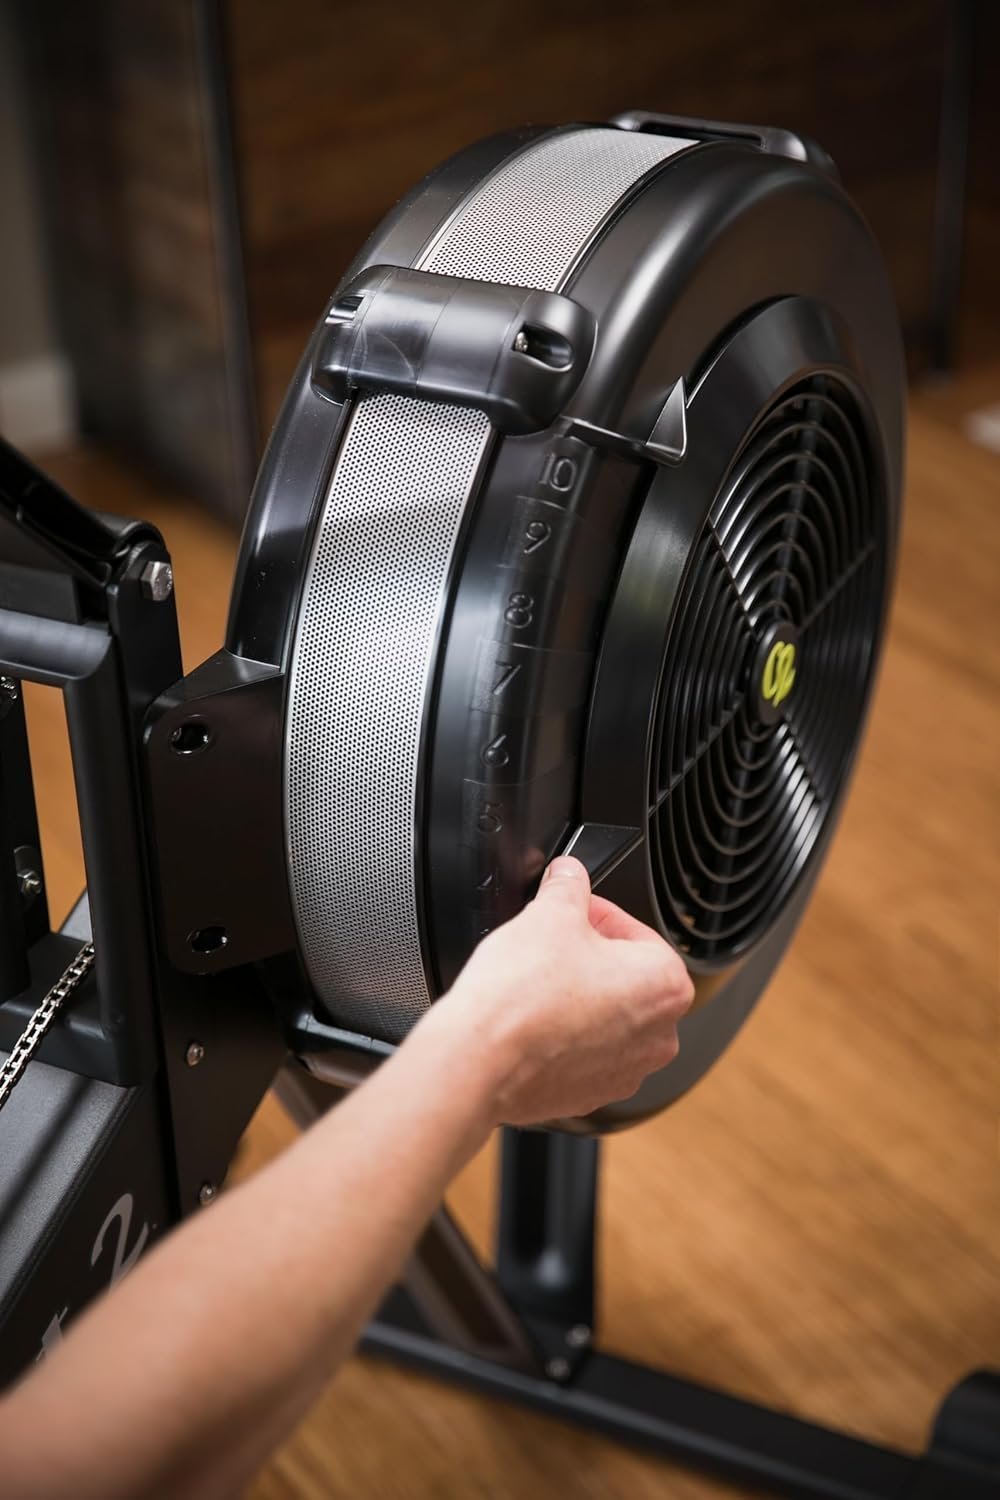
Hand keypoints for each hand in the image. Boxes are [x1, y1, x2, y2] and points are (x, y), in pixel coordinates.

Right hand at [427, 856, 693, 1125]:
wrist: (481, 1060)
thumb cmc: (522, 997)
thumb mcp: (548, 914)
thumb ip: (568, 884)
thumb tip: (569, 874)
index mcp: (665, 985)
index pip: (636, 932)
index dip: (596, 915)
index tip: (570, 912)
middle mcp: (658, 1035)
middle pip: (626, 976)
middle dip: (589, 956)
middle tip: (550, 943)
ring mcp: (627, 1071)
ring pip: (606, 1016)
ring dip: (578, 996)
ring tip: (537, 981)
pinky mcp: (591, 1094)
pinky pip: (584, 1052)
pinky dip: (563, 1034)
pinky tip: (532, 1018)